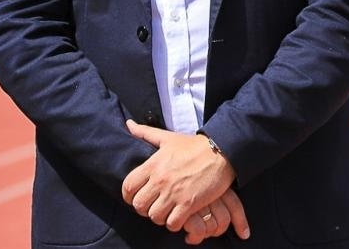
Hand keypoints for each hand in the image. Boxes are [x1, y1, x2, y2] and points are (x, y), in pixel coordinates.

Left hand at [120, 121, 245, 237]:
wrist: (221, 152)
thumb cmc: (194, 146)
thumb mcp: (168, 137)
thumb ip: (146, 132)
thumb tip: (129, 124)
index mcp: (153, 165)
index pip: (128, 187)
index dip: (129, 196)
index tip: (136, 197)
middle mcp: (161, 180)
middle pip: (139, 205)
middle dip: (144, 208)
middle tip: (154, 205)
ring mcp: (175, 193)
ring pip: (154, 217)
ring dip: (159, 217)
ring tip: (166, 211)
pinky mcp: (189, 204)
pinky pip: (172, 223)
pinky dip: (174, 223)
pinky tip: (179, 216)